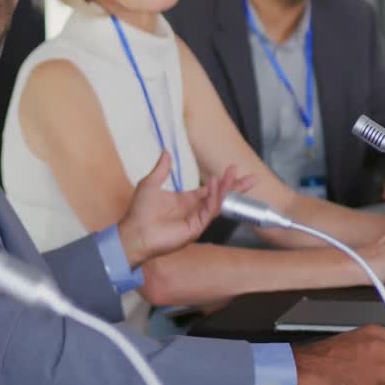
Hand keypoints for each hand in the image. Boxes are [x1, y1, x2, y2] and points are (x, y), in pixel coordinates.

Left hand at [116, 153, 254, 267]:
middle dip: (235, 187)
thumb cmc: (139, 212)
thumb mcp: (151, 183)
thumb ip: (162, 168)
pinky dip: (213, 197)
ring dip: (225, 189)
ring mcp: (196, 220)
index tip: (234, 169)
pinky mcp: (195, 228)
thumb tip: (165, 151)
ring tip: (232, 175)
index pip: (210, 189)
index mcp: (186, 201)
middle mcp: (194, 210)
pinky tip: (215, 183)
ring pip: (217, 203)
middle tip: (251, 177)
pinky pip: (209, 211)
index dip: (222, 180)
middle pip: (220, 197)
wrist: (133, 233)